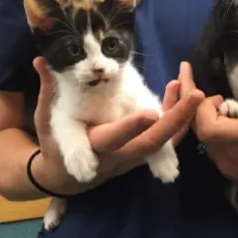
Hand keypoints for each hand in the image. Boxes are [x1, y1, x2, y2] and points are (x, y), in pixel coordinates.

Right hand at [33, 57, 204, 184]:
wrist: (67, 175)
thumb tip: (41, 61)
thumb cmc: (55, 143)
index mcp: (93, 145)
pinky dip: (176, 120)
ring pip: (164, 144)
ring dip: (182, 119)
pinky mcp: (142, 155)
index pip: (114, 138)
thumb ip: (48, 91)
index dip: (131, 127)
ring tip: (195, 92)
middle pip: (152, 143)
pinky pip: (165, 141)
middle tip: (195, 95)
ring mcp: (134, 158)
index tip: (150, 114)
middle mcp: (118, 155)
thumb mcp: (47, 119)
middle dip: (175, 120)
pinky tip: (180, 94)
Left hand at [178, 57, 237, 221]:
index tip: (219, 95)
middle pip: (197, 130)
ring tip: (207, 101)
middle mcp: (229, 153)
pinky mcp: (228, 173)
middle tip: (196, 86)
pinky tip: (219, 122)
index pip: (206, 124)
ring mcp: (226, 165)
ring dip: (200, 119)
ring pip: (200, 139)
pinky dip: (210, 132)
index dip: (204, 105)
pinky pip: (210, 149)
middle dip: (193, 106)